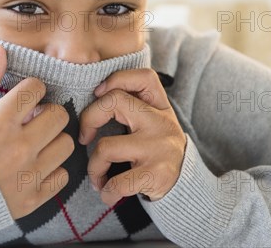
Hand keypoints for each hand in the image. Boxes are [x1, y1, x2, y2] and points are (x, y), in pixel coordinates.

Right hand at [0, 44, 74, 218]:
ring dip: (52, 139)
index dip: (30, 89)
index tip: (22, 97)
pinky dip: (52, 170)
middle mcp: (18, 150)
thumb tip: (1, 50)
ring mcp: (27, 177)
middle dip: (46, 111)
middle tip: (31, 118)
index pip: (36, 89)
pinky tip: (33, 166)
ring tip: (34, 141)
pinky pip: (62, 176)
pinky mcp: (31, 201)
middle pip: (59, 115)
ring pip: (66, 144)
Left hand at [78, 69, 186, 206]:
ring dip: (94, 167)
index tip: (98, 94)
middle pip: (114, 101)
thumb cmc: (158, 149)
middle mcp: (160, 122)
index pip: (143, 77)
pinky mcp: (155, 174)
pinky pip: (117, 182)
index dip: (116, 79)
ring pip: (106, 146)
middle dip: (88, 119)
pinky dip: (106, 191)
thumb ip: (134, 106)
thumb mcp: (155, 121)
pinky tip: (108, 193)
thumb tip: (93, 98)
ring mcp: (157, 148)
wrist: (186, 184)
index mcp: (159, 106)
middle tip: (84, 138)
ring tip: (98, 177)